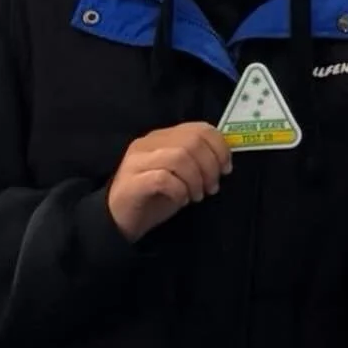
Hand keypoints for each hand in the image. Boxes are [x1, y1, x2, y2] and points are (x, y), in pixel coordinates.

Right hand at [106, 122, 231, 241]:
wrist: (121, 220)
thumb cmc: (155, 196)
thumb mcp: (181, 174)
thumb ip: (197, 160)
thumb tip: (224, 159)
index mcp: (163, 137)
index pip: (199, 128)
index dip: (219, 147)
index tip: (226, 169)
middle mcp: (148, 143)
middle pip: (192, 142)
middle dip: (210, 166)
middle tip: (212, 187)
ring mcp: (137, 161)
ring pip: (179, 157)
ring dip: (196, 179)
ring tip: (197, 195)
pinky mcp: (132, 182)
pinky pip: (163, 178)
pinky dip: (180, 190)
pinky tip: (182, 200)